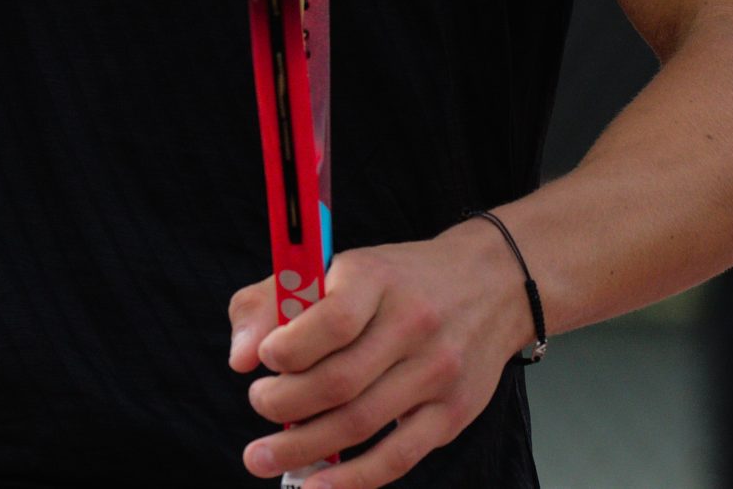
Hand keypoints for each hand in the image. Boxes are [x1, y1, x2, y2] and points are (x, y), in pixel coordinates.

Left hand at [227, 222, 532, 486]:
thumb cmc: (397, 280)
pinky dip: (350, 480)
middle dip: (283, 405)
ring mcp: (437, 372)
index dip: (288, 349)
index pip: (332, 321)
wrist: (492, 283)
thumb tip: (240, 357)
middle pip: (339, 381)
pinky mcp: (453, 412)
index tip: (264, 359)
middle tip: (259, 404)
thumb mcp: (340, 266)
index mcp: (377, 280)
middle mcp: (413, 325)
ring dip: (302, 447)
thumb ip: (275, 299)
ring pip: (360, 423)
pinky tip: (313, 485)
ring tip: (262, 456)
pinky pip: (396, 457)